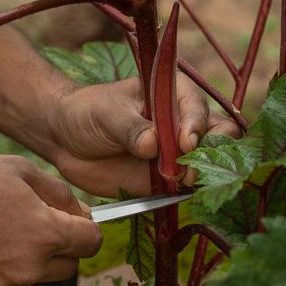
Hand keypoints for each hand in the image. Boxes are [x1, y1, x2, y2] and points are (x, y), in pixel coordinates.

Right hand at [0, 153, 101, 285]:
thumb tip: (82, 213)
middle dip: (61, 245)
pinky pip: (7, 284)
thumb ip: (58, 193)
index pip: (91, 242)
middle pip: (69, 265)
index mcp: (43, 232)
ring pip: (36, 276)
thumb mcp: (16, 169)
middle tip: (33, 219)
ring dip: (30, 257)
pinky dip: (2, 268)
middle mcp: (28, 267)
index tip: (71, 218)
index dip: (86, 227)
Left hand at [45, 74, 239, 197]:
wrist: (65, 139)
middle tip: (188, 168)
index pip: (200, 107)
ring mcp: (178, 151)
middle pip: (220, 134)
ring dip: (203, 174)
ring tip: (178, 181)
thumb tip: (153, 144)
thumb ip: (130, 128)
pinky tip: (176, 193)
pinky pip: (191, 187)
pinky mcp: (170, 178)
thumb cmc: (87, 112)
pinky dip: (190, 192)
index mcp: (172, 93)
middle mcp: (183, 121)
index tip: (183, 143)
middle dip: (212, 152)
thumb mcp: (106, 113)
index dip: (196, 125)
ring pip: (212, 163)